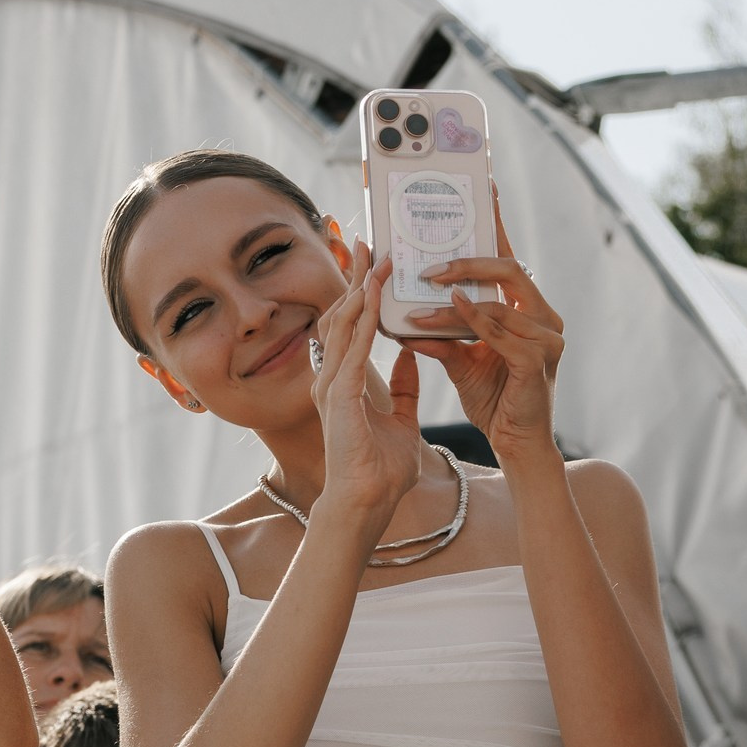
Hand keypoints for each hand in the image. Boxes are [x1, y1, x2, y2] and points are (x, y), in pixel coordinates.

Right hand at [310, 240, 428, 530]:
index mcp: (343, 383)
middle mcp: (330, 379)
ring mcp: (331, 386)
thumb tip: (415, 356)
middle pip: (341, 317)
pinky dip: (363, 321)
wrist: (367, 504)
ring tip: (374, 259)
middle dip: (355, 279)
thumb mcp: (402, 419)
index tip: (373, 264)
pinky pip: (352, 350)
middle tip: (369, 243)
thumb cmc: (380, 471)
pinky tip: (374, 298)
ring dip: (359, 290)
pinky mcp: (340, 397)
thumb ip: (405, 388)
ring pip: (343, 326)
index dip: (361, 294)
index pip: (351, 328)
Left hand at [402, 187, 563, 463]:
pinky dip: (471, 319)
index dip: (495, 223)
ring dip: (456, 297)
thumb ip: (437, 332)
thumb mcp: (457, 357)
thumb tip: (402, 313)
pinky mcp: (538, 361)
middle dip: (468, 259)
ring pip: (500, 299)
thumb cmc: (492, 397)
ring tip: (420, 296)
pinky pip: (502, 331)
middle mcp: (543, 316)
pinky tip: (445, 313)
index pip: (507, 258)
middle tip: (428, 264)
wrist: (515, 442)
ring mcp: (546, 338)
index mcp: (525, 309)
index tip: (482, 188)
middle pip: (509, 268)